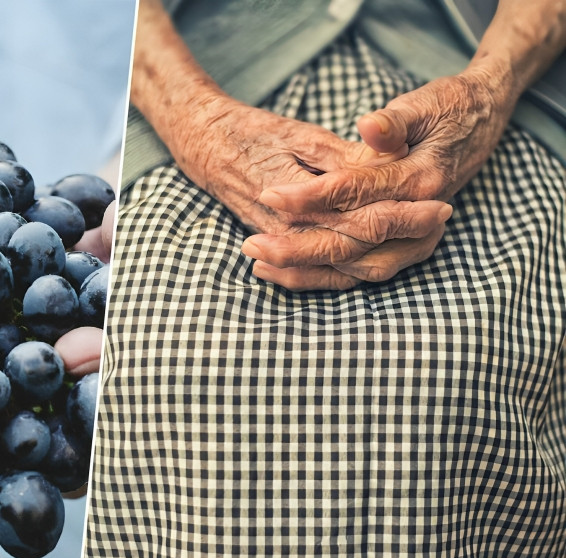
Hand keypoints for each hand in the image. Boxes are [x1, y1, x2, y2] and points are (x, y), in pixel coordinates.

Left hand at [243, 61, 522, 289]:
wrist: (479, 124)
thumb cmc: (446, 111)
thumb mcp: (421, 107)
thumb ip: (393, 123)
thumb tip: (370, 125)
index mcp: (421, 181)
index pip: (357, 194)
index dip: (312, 195)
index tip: (271, 194)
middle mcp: (420, 220)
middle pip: (351, 242)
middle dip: (298, 247)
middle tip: (252, 244)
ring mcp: (414, 240)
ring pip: (352, 267)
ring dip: (304, 268)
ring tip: (257, 260)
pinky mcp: (402, 248)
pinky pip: (357, 273)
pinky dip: (320, 276)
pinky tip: (280, 272)